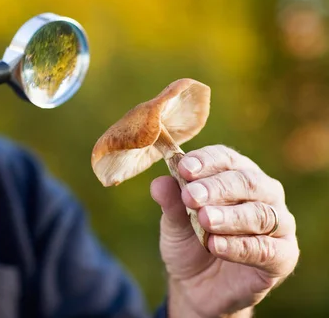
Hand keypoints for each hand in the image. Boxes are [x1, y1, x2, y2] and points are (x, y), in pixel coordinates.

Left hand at [150, 145, 298, 317]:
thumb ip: (171, 203)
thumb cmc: (189, 241)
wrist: (198, 284)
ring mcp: (279, 223)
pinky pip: (265, 249)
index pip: (225, 158)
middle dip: (216, 188)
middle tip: (190, 195)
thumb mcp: (174, 222)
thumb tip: (159, 183)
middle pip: (246, 182)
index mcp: (237, 173)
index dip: (205, 161)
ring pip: (259, 214)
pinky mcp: (283, 255)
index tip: (182, 168)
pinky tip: (215, 245)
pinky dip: (238, 246)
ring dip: (229, 216)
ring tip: (203, 220)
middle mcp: (264, 193)